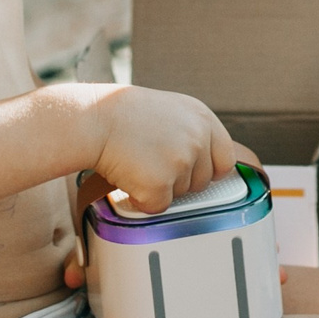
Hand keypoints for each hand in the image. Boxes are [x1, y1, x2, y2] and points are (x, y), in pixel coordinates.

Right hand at [91, 87, 234, 214]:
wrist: (93, 118)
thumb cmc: (124, 114)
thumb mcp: (171, 110)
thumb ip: (193, 132)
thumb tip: (204, 161)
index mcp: (203, 118)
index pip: (225, 159)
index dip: (209, 170)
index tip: (193, 173)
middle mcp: (198, 139)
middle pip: (202, 182)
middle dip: (179, 181)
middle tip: (152, 162)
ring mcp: (181, 162)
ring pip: (180, 195)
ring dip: (159, 188)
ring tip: (138, 162)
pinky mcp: (160, 184)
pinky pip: (157, 207)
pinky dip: (141, 200)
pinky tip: (129, 177)